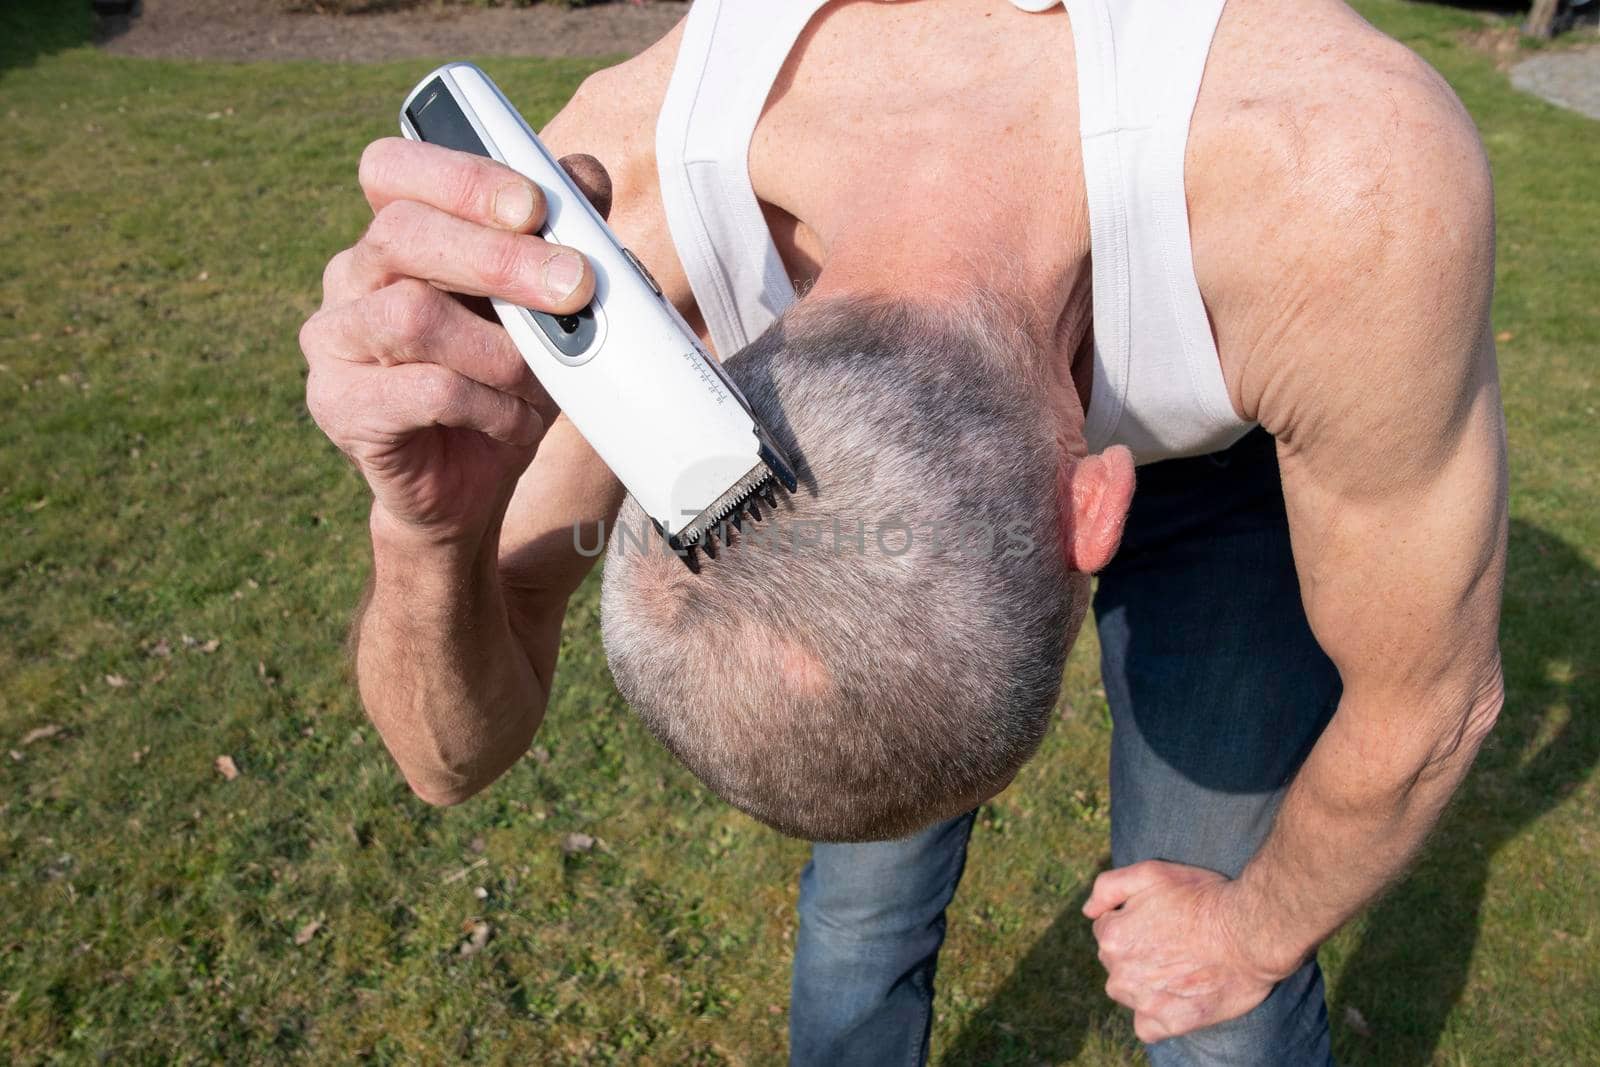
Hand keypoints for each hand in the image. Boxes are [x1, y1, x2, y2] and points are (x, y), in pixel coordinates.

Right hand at [299, 137, 611, 547]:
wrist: (470, 485)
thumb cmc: (504, 382)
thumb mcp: (546, 308)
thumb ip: (561, 237)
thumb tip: (586, 176)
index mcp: (396, 234)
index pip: (392, 169)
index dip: (461, 178)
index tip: (535, 206)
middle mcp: (352, 276)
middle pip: (403, 233)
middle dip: (501, 258)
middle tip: (575, 285)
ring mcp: (335, 339)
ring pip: (412, 313)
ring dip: (500, 349)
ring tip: (539, 380)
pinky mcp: (339, 404)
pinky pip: (423, 390)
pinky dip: (489, 405)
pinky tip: (513, 420)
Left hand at [1083, 860, 1300, 1043]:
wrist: (1250, 933)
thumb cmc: (1203, 898)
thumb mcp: (1151, 873)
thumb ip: (1108, 887)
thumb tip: (1088, 911)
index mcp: (1112, 936)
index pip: (1107, 928)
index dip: (1133, 919)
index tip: (1162, 918)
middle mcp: (1120, 972)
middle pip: (1116, 961)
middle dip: (1136, 950)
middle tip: (1174, 941)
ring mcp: (1143, 1001)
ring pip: (1129, 992)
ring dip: (1144, 982)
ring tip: (1179, 967)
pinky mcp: (1168, 1023)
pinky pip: (1147, 1027)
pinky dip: (1157, 1016)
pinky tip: (1177, 998)